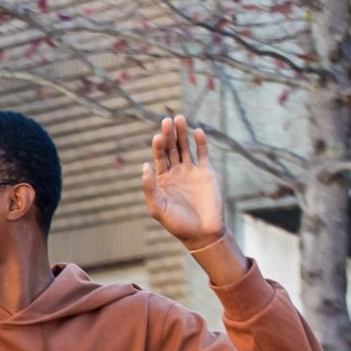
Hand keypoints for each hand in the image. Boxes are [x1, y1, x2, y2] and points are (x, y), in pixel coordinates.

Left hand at [142, 115, 227, 251]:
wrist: (202, 232)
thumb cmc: (176, 223)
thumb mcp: (157, 208)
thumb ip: (150, 188)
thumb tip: (144, 167)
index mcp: (161, 179)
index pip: (158, 157)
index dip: (158, 146)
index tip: (158, 136)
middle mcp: (175, 172)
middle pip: (171, 148)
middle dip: (169, 134)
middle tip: (167, 120)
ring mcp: (191, 171)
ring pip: (185, 147)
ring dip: (182, 134)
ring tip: (179, 118)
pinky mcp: (206, 173)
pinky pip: (203, 154)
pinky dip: (200, 142)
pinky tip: (197, 131)